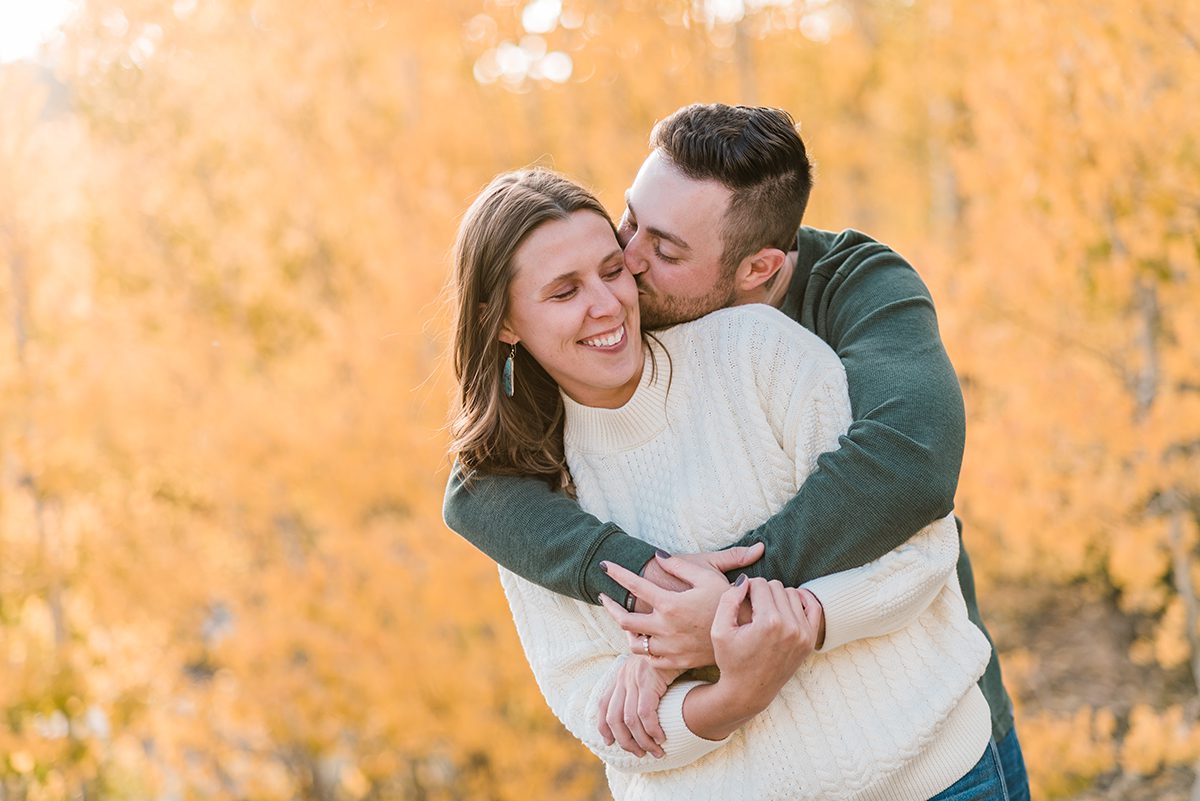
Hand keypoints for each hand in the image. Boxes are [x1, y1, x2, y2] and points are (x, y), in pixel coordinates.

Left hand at [597, 656, 682, 757]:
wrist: (679, 637)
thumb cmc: (668, 657)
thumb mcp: (648, 670)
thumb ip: (640, 686)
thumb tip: (642, 711)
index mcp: (620, 675)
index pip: (603, 705)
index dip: (603, 726)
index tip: (610, 742)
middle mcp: (623, 677)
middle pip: (614, 718)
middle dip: (625, 741)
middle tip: (639, 753)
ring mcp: (634, 679)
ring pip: (630, 720)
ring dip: (642, 741)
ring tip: (655, 751)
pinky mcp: (648, 680)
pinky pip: (645, 713)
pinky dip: (652, 730)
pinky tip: (661, 737)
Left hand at [598, 544, 763, 670]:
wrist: (747, 634)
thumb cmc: (728, 600)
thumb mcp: (708, 575)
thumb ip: (680, 565)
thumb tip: (658, 555)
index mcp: (671, 604)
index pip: (634, 585)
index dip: (617, 573)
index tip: (604, 565)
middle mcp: (666, 628)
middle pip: (624, 619)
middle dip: (611, 606)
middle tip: (605, 596)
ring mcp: (670, 648)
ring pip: (634, 643)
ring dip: (625, 629)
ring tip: (623, 618)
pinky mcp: (676, 662)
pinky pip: (649, 659)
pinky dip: (642, 649)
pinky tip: (643, 637)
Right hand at [709, 578, 820, 716]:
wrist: (749, 691)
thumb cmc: (730, 660)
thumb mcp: (719, 630)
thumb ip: (728, 599)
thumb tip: (745, 580)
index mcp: (768, 622)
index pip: (759, 584)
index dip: (745, 588)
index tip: (739, 600)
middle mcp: (790, 626)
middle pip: (776, 586)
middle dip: (761, 592)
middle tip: (750, 607)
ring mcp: (804, 634)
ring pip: (792, 593)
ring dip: (777, 597)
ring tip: (764, 610)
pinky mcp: (810, 640)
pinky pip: (813, 606)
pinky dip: (801, 600)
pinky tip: (787, 605)